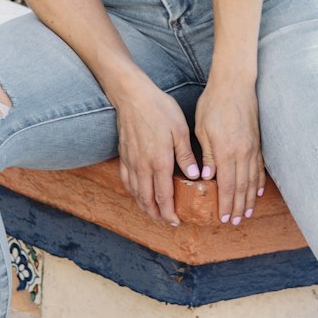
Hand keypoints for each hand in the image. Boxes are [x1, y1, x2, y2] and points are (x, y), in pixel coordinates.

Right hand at [114, 80, 200, 225]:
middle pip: (147, 199)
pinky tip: (137, 193)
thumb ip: (186, 154)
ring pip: (135, 192)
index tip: (176, 221)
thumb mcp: (180, 129)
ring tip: (153, 213)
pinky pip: (126, 180)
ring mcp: (131, 161)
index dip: (169, 212)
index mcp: (159, 161)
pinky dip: (132, 192)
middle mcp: (143, 166)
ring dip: (144, 206)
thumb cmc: (159, 109)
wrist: (132, 96)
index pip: (163, 196)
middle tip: (167, 222)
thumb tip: (194, 175)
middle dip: (157, 215)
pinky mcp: (123, 155)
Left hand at [195, 78, 264, 225]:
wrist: (234, 84)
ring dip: (250, 199)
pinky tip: (258, 192)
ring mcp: (252, 148)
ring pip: (252, 180)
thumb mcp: (202, 129)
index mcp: (226, 151)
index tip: (223, 218)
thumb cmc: (213, 104)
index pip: (227, 185)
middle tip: (235, 222)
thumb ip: (207, 155)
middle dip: (238, 207)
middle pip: (242, 187)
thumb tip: (206, 178)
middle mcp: (242, 153)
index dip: (226, 204)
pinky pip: (260, 167)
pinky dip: (259, 182)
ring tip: (247, 213)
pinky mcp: (257, 142)